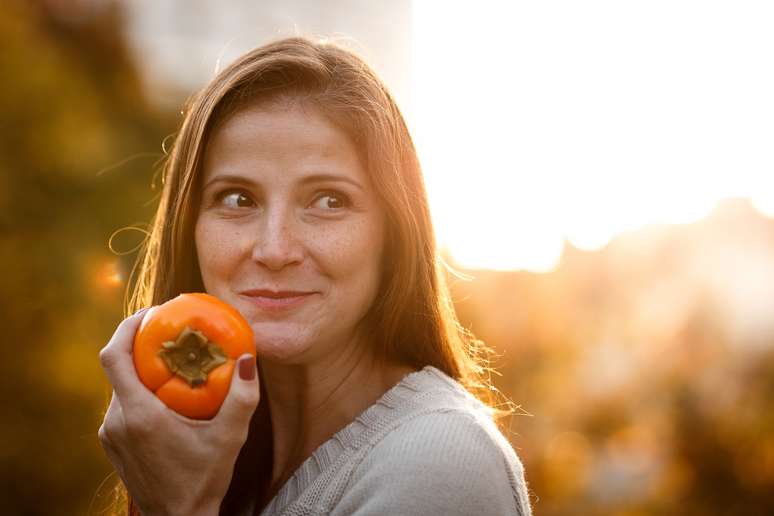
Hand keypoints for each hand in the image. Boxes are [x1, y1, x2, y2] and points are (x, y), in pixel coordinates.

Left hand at [98, 309, 259, 515]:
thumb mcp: (230, 437)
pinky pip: (121, 405)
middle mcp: (116, 421)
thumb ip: (242, 397)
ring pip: (120, 387)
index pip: (113, 356)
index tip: (151, 313)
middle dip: (140, 345)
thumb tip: (247, 357)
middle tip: (170, 332)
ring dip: (141, 370)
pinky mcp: (111, 443)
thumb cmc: (204, 479)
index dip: (126, 327)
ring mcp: (109, 433)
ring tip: (171, 361)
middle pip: (116, 368)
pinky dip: (139, 391)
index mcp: (138, 414)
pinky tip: (165, 394)